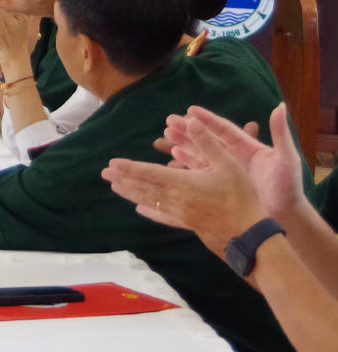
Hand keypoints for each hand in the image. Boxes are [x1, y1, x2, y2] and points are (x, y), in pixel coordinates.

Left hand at [102, 110, 270, 256]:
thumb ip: (207, 142)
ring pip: (150, 201)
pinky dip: (150, 212)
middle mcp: (176, 198)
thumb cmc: (241, 195)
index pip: (149, 173)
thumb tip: (191, 120)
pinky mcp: (187, 223)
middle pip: (144, 187)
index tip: (112, 164)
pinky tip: (140, 210)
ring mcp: (180, 212)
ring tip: (114, 187)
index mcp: (183, 182)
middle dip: (123, 179)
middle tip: (103, 174)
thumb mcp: (227, 163)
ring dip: (131, 193)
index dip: (130, 168)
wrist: (249, 231)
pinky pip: (163, 216)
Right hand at [159, 104, 308, 223]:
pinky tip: (172, 158)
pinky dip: (185, 164)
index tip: (189, 110)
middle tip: (168, 121)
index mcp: (247, 147)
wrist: (286, 214)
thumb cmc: (289, 186)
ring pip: (199, 154)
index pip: (224, 129)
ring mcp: (226, 171)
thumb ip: (281, 133)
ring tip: (164, 137)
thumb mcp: (287, 158)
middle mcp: (234, 156)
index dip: (207, 119)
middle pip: (206, 139)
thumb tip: (280, 107)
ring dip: (182, 145)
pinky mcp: (221, 185)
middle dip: (187, 130)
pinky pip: (199, 172)